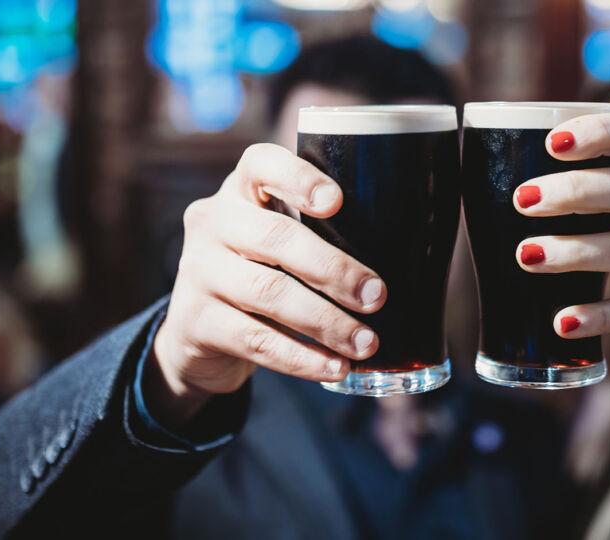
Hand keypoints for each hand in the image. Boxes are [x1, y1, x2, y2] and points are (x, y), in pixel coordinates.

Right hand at [149, 143, 384, 424]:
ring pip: (267, 292)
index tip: (337, 201)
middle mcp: (212, 222)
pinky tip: (334, 368)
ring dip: (325, 321)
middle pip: (274, 238)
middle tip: (378, 296)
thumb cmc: (262, 272)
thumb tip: (414, 254)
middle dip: (333, 269)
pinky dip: (301, 358)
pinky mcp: (195, 322)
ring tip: (366, 342)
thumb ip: (322, 233)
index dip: (299, 178)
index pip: (260, 164)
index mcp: (240, 191)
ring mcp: (197, 272)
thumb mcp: (278, 240)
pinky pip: (255, 340)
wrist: (197, 332)